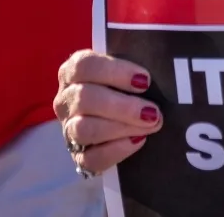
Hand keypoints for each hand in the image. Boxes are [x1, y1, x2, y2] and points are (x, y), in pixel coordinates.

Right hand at [53, 50, 158, 175]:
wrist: (120, 122)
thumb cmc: (124, 89)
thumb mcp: (125, 73)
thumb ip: (134, 69)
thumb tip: (158, 70)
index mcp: (73, 72)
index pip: (84, 66)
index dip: (115, 72)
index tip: (145, 80)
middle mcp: (66, 100)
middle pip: (84, 99)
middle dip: (122, 106)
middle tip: (152, 111)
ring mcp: (69, 130)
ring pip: (84, 129)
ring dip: (120, 127)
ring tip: (149, 125)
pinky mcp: (78, 156)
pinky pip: (90, 158)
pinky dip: (116, 150)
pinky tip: (137, 141)